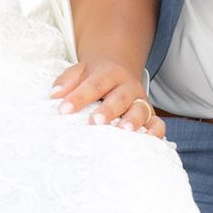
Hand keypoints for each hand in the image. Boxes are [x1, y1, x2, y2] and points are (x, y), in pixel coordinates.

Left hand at [48, 60, 164, 137]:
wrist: (118, 72)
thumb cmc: (94, 77)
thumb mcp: (80, 71)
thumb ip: (67, 81)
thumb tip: (55, 95)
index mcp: (109, 72)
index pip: (94, 84)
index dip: (79, 97)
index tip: (63, 110)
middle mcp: (128, 86)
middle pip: (119, 97)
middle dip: (108, 110)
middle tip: (95, 122)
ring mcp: (140, 100)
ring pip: (140, 109)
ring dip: (133, 120)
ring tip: (123, 131)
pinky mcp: (151, 115)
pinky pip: (158, 123)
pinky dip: (156, 131)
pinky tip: (148, 140)